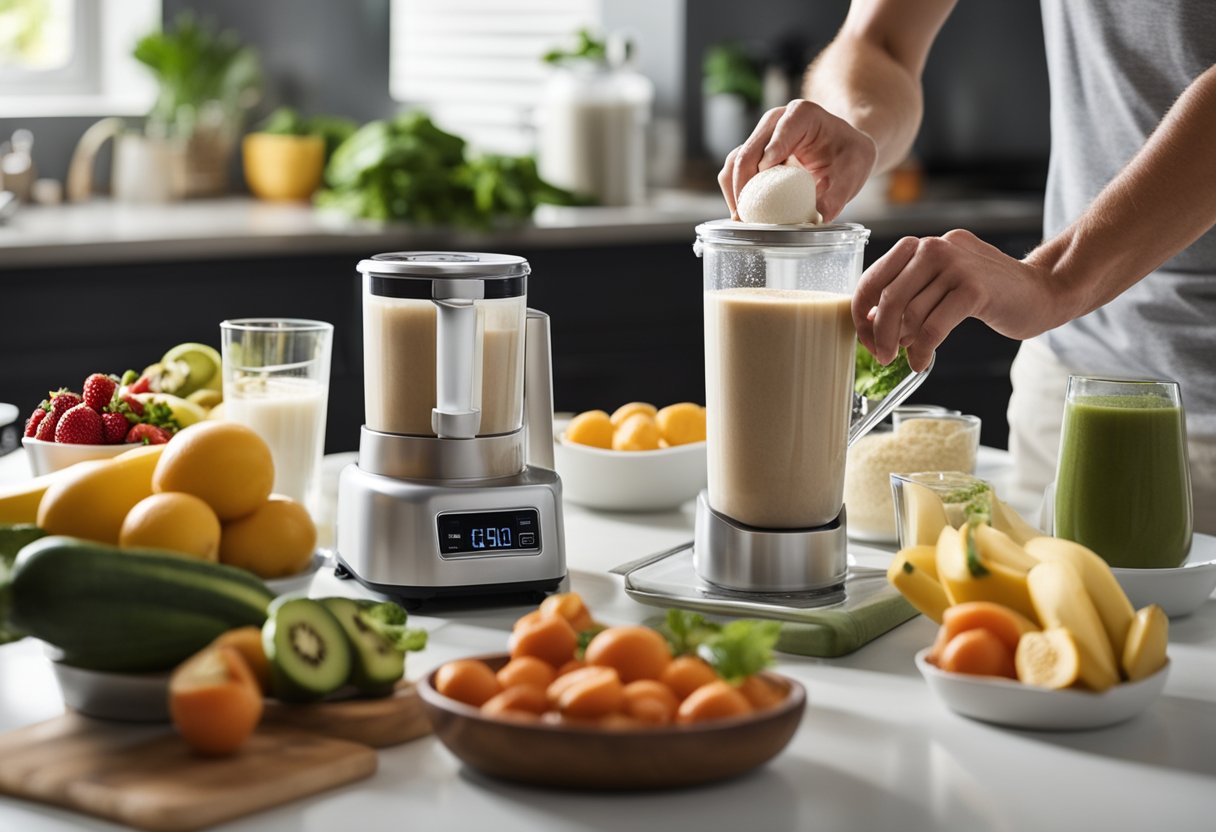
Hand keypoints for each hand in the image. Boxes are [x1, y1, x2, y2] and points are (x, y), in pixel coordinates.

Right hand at [717, 100, 877, 221]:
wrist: (843, 151)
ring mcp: (760, 138)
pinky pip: (733, 172)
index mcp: (802, 114)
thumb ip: (836, 195)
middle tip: (749, 215)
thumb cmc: (848, 156)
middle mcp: (775, 122)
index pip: (782, 129)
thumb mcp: (853, 173)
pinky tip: (744, 213)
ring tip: (744, 218)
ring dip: (735, 191)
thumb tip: (814, 218)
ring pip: (735, 161)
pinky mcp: (751, 155)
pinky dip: (735, 193)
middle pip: (750, 151)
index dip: (772, 150)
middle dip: (746, 185)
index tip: (767, 172)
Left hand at [853, 229, 1065, 371]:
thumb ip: (909, 296)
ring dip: (904, 343)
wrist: (1042, 291)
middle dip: (879, 333)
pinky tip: (922, 362)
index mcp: (922, 246)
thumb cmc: (988, 294)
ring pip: (911, 313)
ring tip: (911, 353)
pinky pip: (933, 327)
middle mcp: (936, 247)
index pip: (875, 277)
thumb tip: (872, 320)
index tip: (864, 337)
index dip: (862, 312)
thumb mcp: (941, 286)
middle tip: (881, 356)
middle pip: (889, 297)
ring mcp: (957, 265)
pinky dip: (922, 350)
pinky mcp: (975, 288)